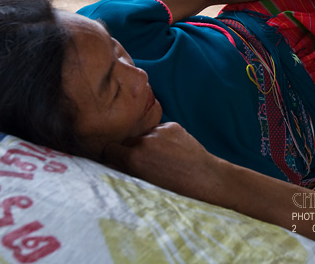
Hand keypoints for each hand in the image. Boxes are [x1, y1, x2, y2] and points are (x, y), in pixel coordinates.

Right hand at [102, 122, 226, 202]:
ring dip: (148, 143)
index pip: (110, 148)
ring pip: (144, 135)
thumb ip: (125, 170)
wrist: (204, 178)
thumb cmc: (173, 188)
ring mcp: (160, 131)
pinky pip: (159, 130)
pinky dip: (163, 138)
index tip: (117, 161)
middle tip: (144, 163)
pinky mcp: (172, 126)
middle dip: (131, 150)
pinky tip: (173, 151)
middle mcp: (144, 141)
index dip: (113, 156)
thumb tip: (109, 162)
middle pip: (127, 141)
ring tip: (163, 159)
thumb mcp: (144, 184)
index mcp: (134, 158)